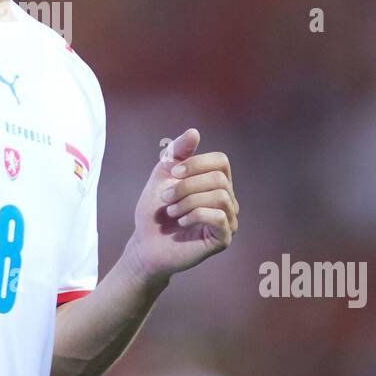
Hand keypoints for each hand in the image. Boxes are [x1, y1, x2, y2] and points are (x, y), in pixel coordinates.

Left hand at [130, 128, 238, 282]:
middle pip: (219, 178)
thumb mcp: (163, 175)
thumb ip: (177, 152)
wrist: (146, 243)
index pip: (221, 161)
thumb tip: (195, 131)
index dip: (197, 163)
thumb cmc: (156, 210)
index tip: (173, 172)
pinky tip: (182, 221)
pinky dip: (196, 214)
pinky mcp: (223, 239)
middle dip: (186, 185)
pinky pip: (219, 217)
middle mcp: (227, 200)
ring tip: (172, 211)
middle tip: (166, 198)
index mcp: (216, 183)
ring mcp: (228, 220)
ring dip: (189, 200)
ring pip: (220, 196)